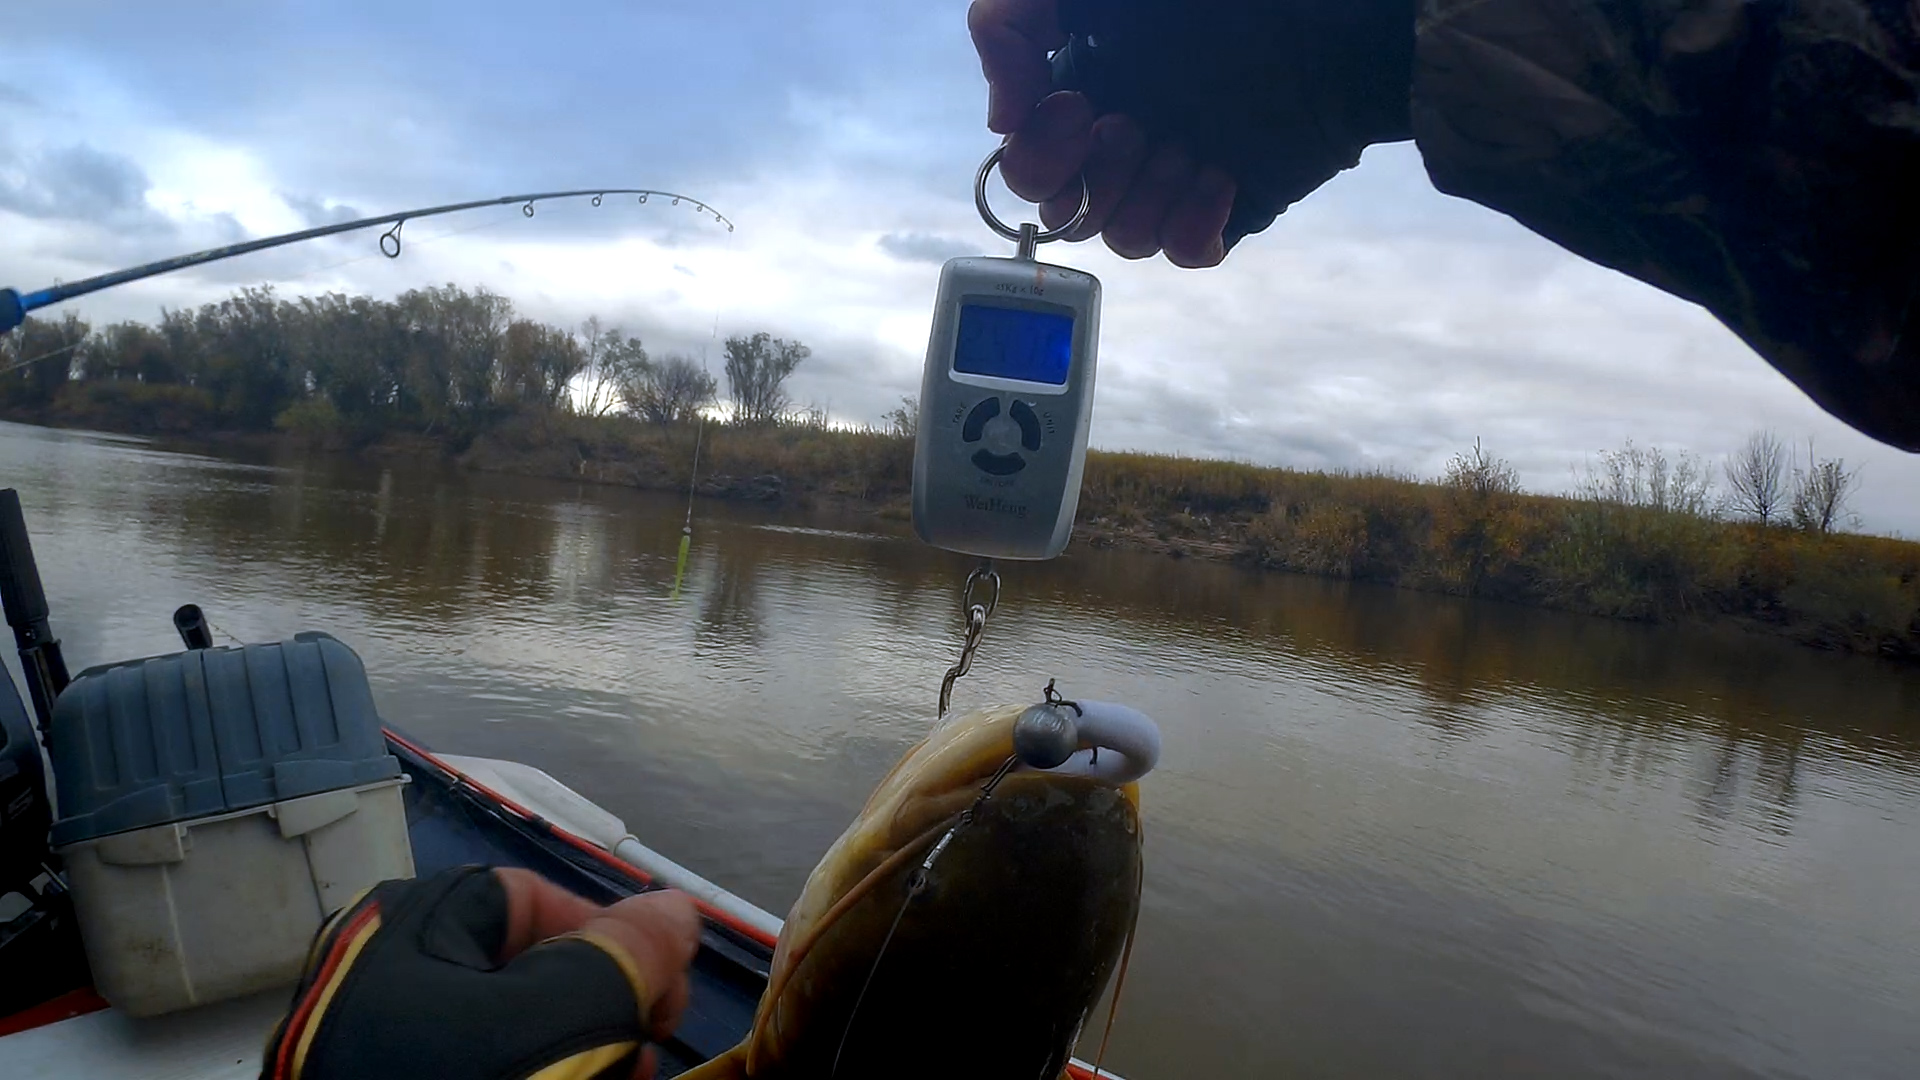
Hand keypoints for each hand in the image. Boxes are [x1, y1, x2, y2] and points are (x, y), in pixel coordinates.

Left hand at [264, 866, 703, 1079]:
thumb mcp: (565, 1015)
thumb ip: (628, 953)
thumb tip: (673, 911)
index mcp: (400, 937)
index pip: (525, 899)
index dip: (608, 931)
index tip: (660, 986)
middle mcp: (382, 989)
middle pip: (524, 970)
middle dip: (604, 1004)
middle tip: (650, 1042)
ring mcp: (386, 1057)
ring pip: (509, 1031)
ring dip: (587, 1050)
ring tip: (629, 1079)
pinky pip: (480, 1070)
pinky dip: (543, 1077)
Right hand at [970, 0, 1235, 267]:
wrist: (1304, 22)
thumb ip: (1007, 30)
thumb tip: (1003, 121)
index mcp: (1083, 98)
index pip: (1029, 172)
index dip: (1041, 157)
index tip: (1078, 107)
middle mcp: (1123, 145)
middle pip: (1071, 217)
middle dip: (1100, 176)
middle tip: (1136, 125)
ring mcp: (1176, 177)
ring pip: (1126, 239)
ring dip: (1150, 195)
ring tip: (1187, 145)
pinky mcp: (1231, 200)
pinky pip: (1189, 251)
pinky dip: (1195, 224)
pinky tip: (1219, 175)